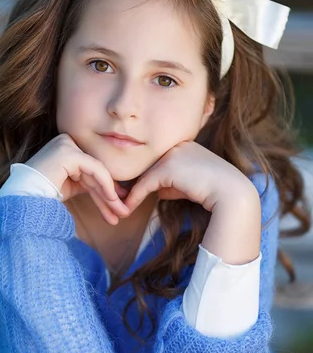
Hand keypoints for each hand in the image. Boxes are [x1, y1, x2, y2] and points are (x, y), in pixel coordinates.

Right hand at [24, 133, 129, 224]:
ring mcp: (67, 144)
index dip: (107, 189)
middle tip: (122, 212)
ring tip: (120, 213)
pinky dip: (106, 185)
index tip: (118, 207)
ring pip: (98, 172)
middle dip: (110, 195)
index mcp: (67, 146)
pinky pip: (95, 169)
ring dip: (110, 195)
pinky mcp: (69, 152)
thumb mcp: (74, 186)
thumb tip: (116, 193)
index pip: (92, 169)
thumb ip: (91, 183)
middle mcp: (67, 141)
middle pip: (95, 172)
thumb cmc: (45, 194)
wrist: (24, 198)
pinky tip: (113, 200)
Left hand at [122, 140, 256, 215]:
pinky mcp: (168, 168)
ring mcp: (172, 154)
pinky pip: (145, 184)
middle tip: (121, 197)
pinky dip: (135, 197)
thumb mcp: (190, 185)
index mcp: (185, 145)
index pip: (160, 160)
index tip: (134, 191)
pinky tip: (127, 208)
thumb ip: (173, 184)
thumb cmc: (213, 192)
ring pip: (145, 174)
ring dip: (132, 191)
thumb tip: (157, 191)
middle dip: (137, 182)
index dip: (148, 176)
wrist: (230, 193)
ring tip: (121, 204)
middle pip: (150, 165)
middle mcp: (177, 145)